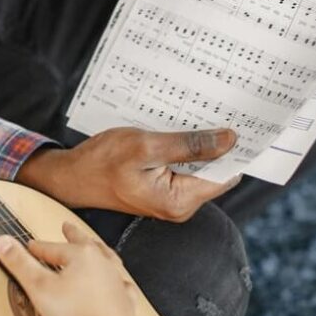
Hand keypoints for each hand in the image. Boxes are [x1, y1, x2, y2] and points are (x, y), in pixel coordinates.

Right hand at [0, 223, 135, 315]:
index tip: (29, 246)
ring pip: (108, 259)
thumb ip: (19, 263)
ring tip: (96, 245)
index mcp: (80, 255)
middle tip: (67, 226)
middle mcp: (102, 263)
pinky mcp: (126, 301)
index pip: (53, 248)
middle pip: (84, 244)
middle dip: (73, 235)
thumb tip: (1, 240)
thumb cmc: (72, 314)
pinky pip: (124, 286)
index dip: (38, 248)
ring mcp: (116, 281)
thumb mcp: (38, 286)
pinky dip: (119, 281)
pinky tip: (120, 282)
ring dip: (100, 251)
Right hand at [17, 127, 239, 221]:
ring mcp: (172, 199)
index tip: (244, 121)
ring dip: (197, 143)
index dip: (235, 148)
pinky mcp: (163, 189)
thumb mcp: (146, 147)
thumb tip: (230, 140)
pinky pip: (184, 166)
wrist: (72, 177)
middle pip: (215, 170)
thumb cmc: (102, 162)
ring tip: (193, 115)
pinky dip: (183, 148)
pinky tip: (176, 129)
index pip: (225, 174)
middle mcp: (181, 205)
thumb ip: (190, 145)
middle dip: (217, 143)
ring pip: (199, 166)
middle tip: (218, 109)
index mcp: (180, 201)